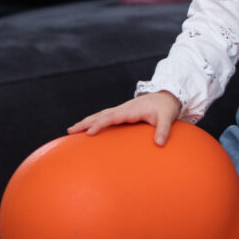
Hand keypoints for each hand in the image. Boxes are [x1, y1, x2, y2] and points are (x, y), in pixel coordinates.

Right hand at [68, 91, 182, 145]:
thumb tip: (159, 144)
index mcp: (131, 110)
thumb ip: (163, 130)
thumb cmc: (166, 107)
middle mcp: (123, 109)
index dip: (100, 124)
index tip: (89, 132)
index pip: (112, 117)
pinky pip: (105, 117)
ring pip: (100, 115)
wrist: (167, 95)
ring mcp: (121, 110)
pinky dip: (94, 121)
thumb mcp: (167, 117)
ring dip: (86, 121)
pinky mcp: (122, 113)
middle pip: (101, 115)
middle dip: (85, 122)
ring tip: (71, 130)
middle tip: (70, 131)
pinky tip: (87, 129)